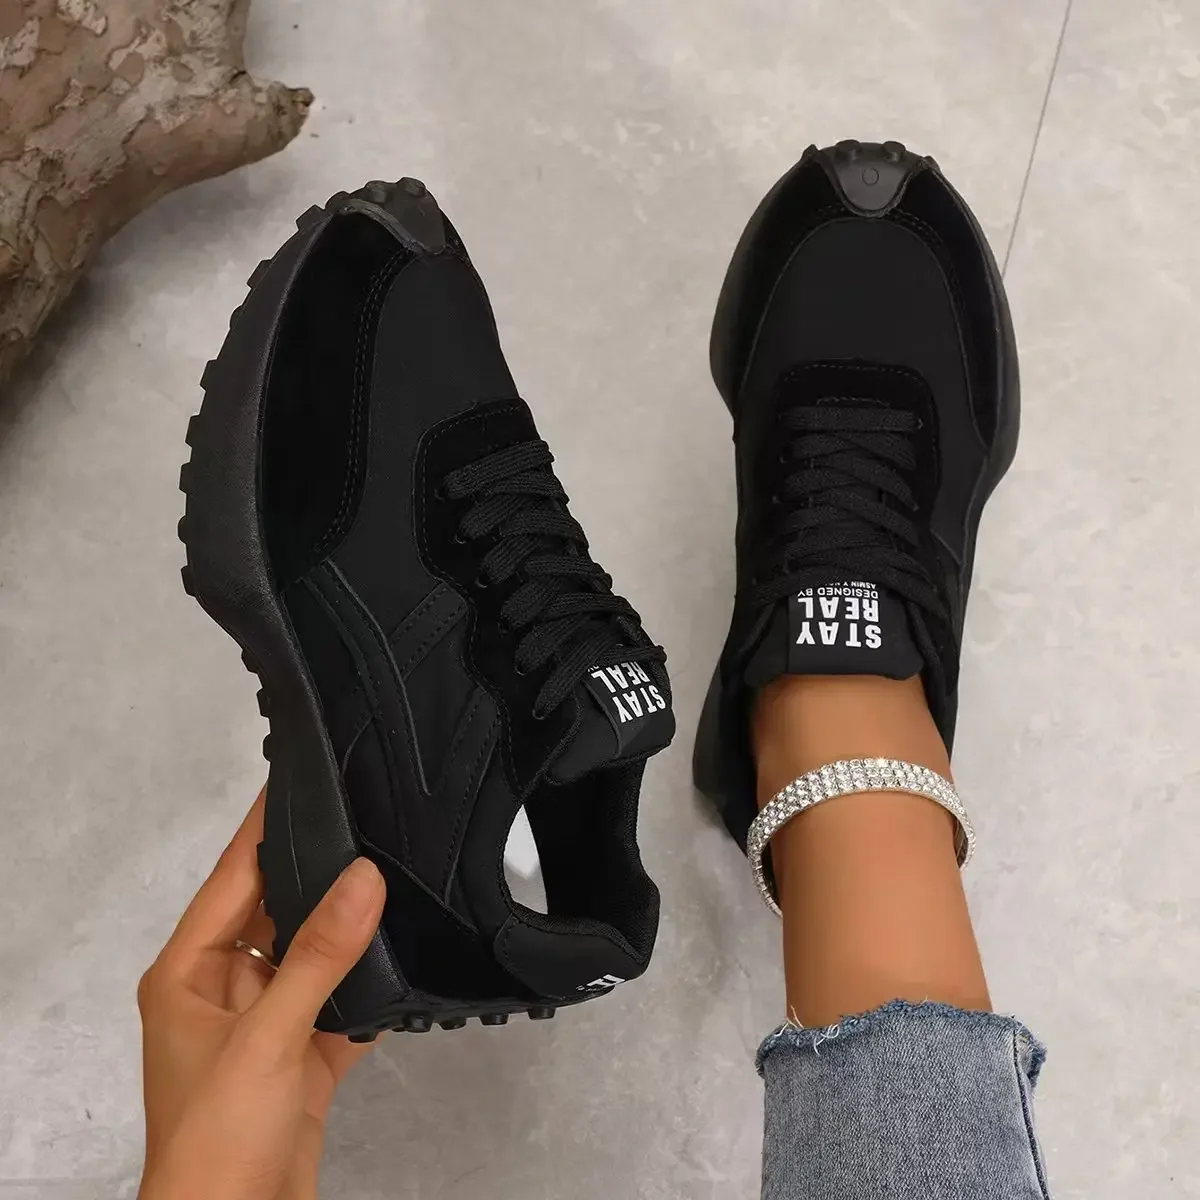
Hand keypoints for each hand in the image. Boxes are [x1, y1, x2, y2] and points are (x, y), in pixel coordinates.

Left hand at [137, 790, 386, 1199]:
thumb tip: (363, 877)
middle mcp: (224, 989)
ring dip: (349, 931)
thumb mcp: (267, 1035)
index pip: (233, 878)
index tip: (300, 775)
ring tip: (397, 873)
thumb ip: (318, 954)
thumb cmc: (218, 1138)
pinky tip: (405, 958)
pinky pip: (339, 1005)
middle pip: (277, 912)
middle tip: (370, 819)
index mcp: (189, 972)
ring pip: (312, 957)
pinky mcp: (302, 1060)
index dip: (264, 827)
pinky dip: (369, 988)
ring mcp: (265, 1025)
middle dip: (320, 874)